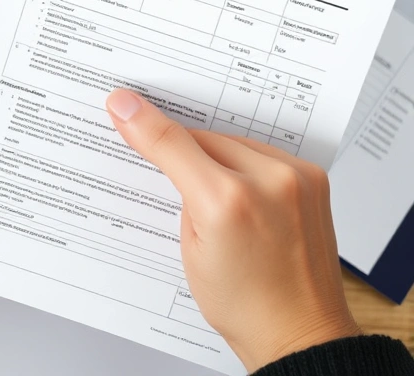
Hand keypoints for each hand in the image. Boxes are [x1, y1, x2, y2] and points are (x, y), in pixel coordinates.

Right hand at [105, 89, 359, 371]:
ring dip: (214, 155)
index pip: (175, 145)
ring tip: (210, 195)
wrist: (299, 331)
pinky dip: (242, 163)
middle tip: (169, 173)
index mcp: (227, 202)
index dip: (143, 124)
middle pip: (204, 138)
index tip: (122, 104)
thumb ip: (174, 188)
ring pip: (233, 142)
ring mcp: (298, 177)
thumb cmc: (245, 303)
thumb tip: (148, 142)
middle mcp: (270, 180)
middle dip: (182, 151)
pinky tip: (236, 190)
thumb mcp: (190, 248)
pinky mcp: (313, 178)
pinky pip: (262, 152)